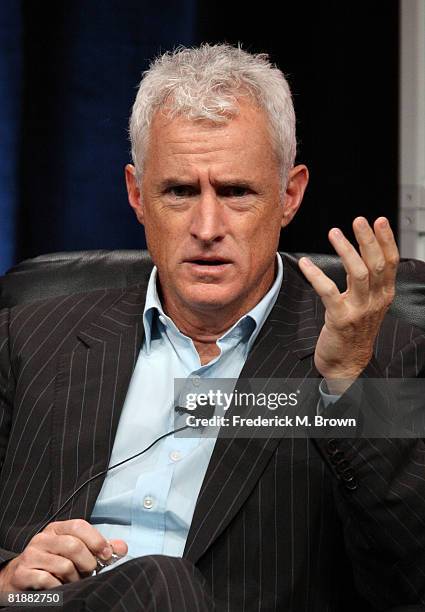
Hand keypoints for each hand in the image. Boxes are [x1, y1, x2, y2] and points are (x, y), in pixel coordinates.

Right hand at [0, 519, 127, 591]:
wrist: (20, 578)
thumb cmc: (52, 563)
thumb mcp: (75, 551)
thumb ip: (99, 548)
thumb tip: (122, 547)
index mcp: (57, 529)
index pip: (79, 526)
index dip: (97, 540)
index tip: (107, 555)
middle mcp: (43, 538)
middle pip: (74, 546)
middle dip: (87, 563)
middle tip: (89, 572)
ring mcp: (31, 554)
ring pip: (64, 565)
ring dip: (74, 579)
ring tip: (73, 581)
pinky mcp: (22, 573)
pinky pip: (47, 580)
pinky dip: (58, 587)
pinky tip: (58, 587)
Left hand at [298, 217, 398, 393]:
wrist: (347, 363)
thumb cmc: (354, 330)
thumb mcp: (368, 303)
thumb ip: (367, 280)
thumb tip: (362, 251)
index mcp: (384, 295)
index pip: (391, 262)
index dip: (386, 240)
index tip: (379, 221)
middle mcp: (375, 301)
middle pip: (376, 264)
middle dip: (368, 240)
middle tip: (359, 220)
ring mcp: (359, 310)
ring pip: (358, 274)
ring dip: (346, 251)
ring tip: (334, 233)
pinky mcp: (340, 319)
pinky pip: (328, 292)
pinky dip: (316, 275)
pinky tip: (306, 263)